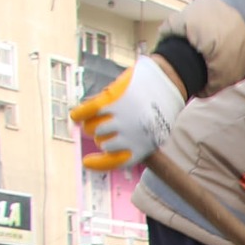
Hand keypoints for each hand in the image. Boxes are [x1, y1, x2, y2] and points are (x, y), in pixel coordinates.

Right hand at [72, 58, 186, 171]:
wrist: (169, 80)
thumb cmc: (160, 107)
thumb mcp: (155, 132)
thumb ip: (135, 144)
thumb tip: (107, 150)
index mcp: (143, 148)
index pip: (114, 161)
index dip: (98, 164)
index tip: (86, 162)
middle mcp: (130, 136)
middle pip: (102, 143)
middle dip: (103, 136)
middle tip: (109, 124)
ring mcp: (121, 118)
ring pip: (93, 128)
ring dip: (93, 123)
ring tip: (101, 115)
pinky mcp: (113, 100)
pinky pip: (87, 111)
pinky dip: (79, 114)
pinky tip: (75, 115)